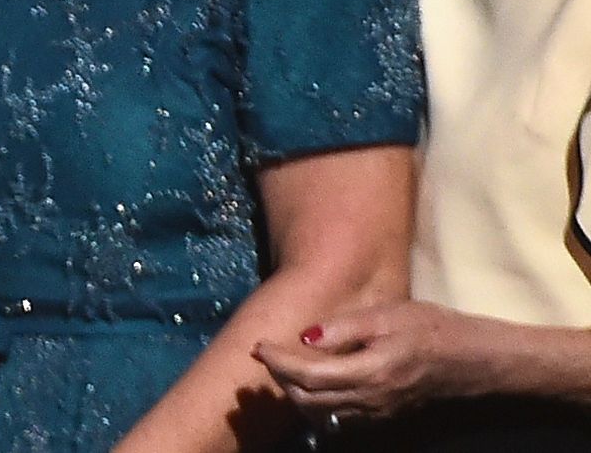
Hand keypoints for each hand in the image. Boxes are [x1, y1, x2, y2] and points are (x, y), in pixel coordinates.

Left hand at [252, 301, 500, 420]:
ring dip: (296, 394)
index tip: (259, 345)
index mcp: (370, 373)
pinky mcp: (385, 416)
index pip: (309, 376)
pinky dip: (318, 405)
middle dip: (280, 379)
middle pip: (309, 401)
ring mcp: (378, 413)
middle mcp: (371, 401)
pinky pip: (341, 419)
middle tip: (265, 354)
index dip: (278, 362)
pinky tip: (312, 385)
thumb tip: (304, 337)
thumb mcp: (388, 316)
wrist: (475, 360)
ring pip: (323, 414)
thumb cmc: (433, 329)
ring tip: (282, 368)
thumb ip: (344, 328)